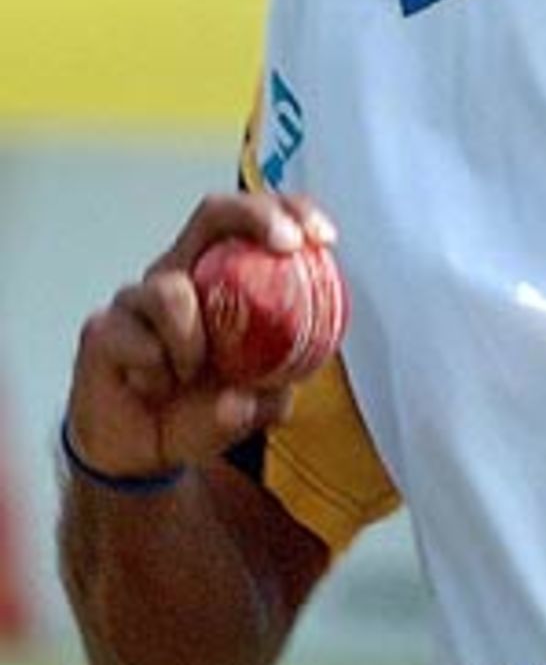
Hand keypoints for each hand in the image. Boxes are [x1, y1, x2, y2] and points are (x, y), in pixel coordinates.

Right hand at [64, 192, 336, 483]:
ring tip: (190, 375)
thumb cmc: (198, 408)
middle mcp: (179, 272)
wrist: (140, 452)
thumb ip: (276, 389)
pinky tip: (153, 388)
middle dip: (257, 217)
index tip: (324, 237)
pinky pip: (137, 341)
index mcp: (218, 276)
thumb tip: (282, 388)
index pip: (255, 221)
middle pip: (215, 212)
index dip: (291, 212)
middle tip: (288, 246)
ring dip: (192, 342)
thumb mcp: (255, 404)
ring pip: (171, 291)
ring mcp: (137, 297)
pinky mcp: (102, 329)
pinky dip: (157, 372)